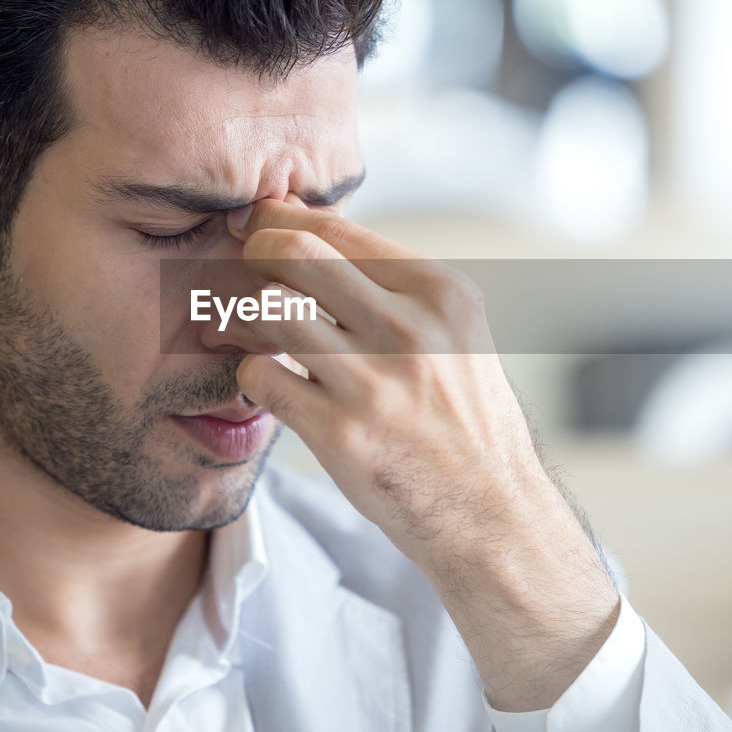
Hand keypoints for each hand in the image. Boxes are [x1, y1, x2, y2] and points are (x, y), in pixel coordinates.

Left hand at [226, 196, 619, 711]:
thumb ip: (394, 287)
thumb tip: (308, 237)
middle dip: (255, 253)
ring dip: (243, 317)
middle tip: (243, 271)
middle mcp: (410, 329)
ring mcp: (373, 382)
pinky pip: (260, 377)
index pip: (338, 229)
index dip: (282, 221)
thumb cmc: (464, 419)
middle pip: (295, 254)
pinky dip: (251, 376)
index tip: (260, 228)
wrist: (490, 511)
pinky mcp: (340, 433)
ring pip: (269, 310)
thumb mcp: (455, 333)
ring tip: (242, 331)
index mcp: (441, 293)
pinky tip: (268, 384)